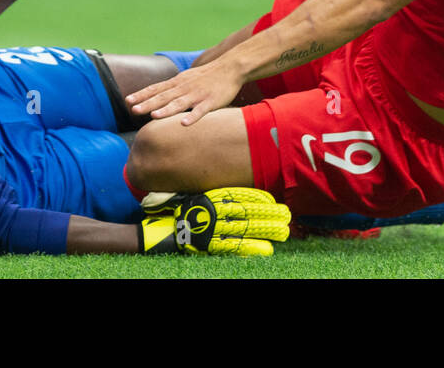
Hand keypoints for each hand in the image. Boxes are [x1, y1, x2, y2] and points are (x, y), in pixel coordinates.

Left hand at [126, 58, 242, 125]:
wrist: (230, 68)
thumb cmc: (206, 76)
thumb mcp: (185, 78)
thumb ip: (171, 88)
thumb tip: (154, 95)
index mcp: (177, 83)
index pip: (156, 88)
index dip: (142, 95)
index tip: (128, 101)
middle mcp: (184, 88)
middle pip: (163, 97)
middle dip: (148, 103)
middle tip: (133, 110)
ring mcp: (197, 95)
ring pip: (179, 103)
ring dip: (166, 110)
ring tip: (154, 115)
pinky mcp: (211, 101)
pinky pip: (201, 111)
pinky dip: (192, 117)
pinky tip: (184, 124)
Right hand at [138, 188, 290, 256]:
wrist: (157, 232)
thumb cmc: (177, 213)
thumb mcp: (194, 197)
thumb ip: (213, 195)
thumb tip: (231, 193)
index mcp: (212, 198)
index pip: (241, 196)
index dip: (259, 200)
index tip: (273, 202)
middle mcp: (216, 212)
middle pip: (249, 212)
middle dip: (269, 214)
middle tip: (286, 216)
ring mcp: (215, 229)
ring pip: (247, 228)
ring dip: (267, 229)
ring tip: (284, 231)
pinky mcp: (212, 246)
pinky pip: (236, 246)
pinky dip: (252, 247)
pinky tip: (267, 249)